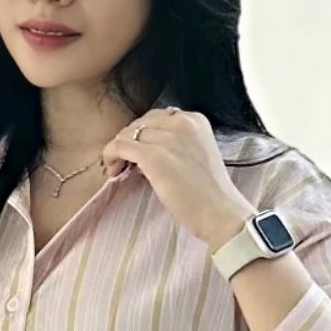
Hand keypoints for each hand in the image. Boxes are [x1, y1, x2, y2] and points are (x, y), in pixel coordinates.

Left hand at [101, 108, 256, 252]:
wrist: (219, 212)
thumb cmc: (209, 194)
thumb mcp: (196, 156)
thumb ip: (175, 146)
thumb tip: (145, 152)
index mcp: (195, 119)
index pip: (157, 118)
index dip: (143, 135)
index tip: (139, 155)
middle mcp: (181, 122)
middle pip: (140, 123)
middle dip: (128, 141)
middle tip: (124, 164)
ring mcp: (166, 137)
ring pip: (127, 134)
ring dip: (118, 150)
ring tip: (118, 170)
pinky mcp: (152, 155)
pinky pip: (119, 146)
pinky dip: (111, 156)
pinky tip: (113, 171)